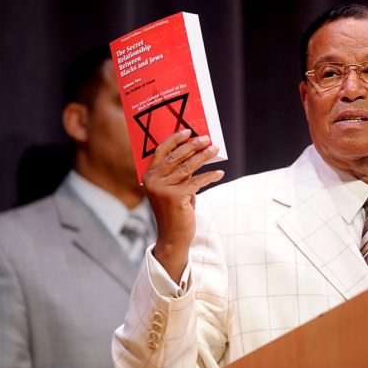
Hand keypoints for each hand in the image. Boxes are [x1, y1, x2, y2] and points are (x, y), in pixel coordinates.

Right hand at [143, 129, 223, 280]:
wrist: (173, 236)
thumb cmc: (175, 210)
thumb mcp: (174, 187)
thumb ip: (179, 172)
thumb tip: (196, 151)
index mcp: (148, 175)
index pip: (161, 151)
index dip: (175, 139)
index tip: (189, 131)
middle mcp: (153, 180)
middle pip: (175, 156)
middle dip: (193, 145)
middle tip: (207, 139)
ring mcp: (162, 189)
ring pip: (187, 167)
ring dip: (204, 156)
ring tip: (215, 149)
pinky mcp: (175, 197)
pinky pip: (197, 181)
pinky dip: (210, 176)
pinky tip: (219, 173)